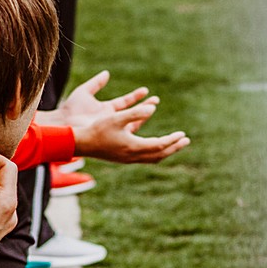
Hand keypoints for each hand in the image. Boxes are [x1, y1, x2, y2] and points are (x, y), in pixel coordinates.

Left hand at [44, 70, 150, 128]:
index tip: (146, 90)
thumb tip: (106, 73)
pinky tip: (146, 114)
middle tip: (156, 100)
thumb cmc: (70, 109)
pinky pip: (127, 127)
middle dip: (144, 106)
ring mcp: (112, 127)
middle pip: (132, 113)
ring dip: (144, 113)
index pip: (125, 103)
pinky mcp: (111, 133)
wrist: (64, 124)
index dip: (135, 97)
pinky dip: (138, 121)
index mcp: (105, 109)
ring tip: (154, 104)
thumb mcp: (85, 92)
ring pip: (133, 120)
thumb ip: (96, 83)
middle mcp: (111, 119)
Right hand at [71, 95, 190, 163]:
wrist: (80, 143)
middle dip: (174, 148)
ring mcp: (127, 158)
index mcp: (133, 147)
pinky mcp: (123, 157)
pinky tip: (153, 143)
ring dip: (164, 151)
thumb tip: (152, 109)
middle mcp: (132, 156)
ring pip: (152, 158)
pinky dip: (153, 151)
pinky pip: (144, 157)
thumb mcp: (116, 117)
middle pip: (159, 155)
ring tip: (173, 144)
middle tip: (185, 141)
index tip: (183, 134)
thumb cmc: (96, 128)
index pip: (159, 145)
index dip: (172, 140)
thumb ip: (135, 113)